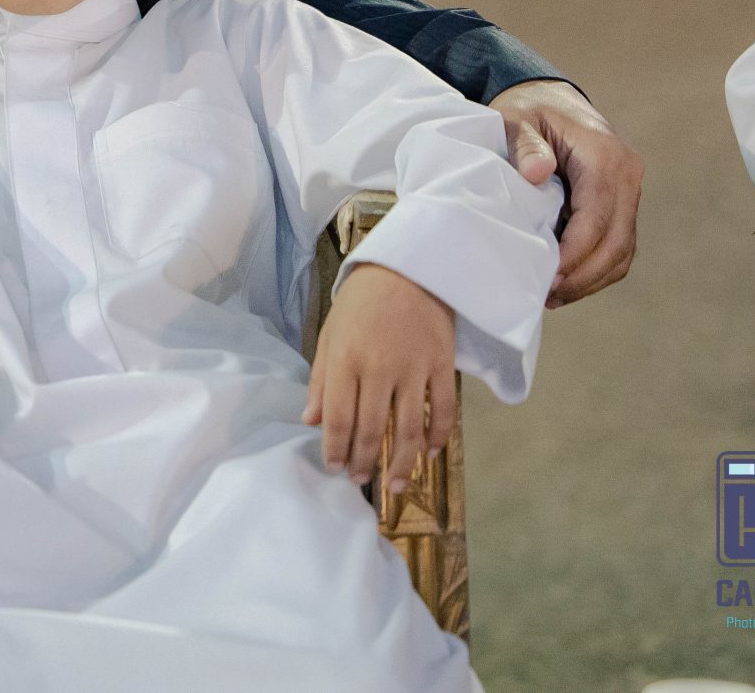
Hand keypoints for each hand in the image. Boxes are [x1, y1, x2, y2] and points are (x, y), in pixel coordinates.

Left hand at [303, 263, 456, 496]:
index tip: (335, 468)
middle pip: (372, 429)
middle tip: (360, 481)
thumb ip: (321, 380)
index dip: (336, 448)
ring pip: (408, 429)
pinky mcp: (442, 365)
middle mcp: (379, 368)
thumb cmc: (361, 302)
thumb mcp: (330, 334)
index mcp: (346, 359)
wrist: (408, 268)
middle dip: (364, 461)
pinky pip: (442, 410)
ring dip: (402, 463)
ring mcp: (414, 368)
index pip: (339, 417)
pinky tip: (428, 453)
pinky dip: (437, 436)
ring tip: (396, 485)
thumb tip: (311, 421)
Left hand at [489, 78, 641, 306]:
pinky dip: (598, 268)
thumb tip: (536, 174)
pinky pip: (619, 244)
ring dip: (592, 278)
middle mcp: (627, 175)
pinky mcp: (623, 202)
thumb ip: (524, 146)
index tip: (547, 278)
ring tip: (554, 296)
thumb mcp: (515, 120)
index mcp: (605, 156)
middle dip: (584, 275)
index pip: (597, 218)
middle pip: (617, 241)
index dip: (575, 254)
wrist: (549, 97)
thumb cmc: (527, 110)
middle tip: (547, 296)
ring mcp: (630, 190)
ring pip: (623, 250)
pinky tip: (568, 282)